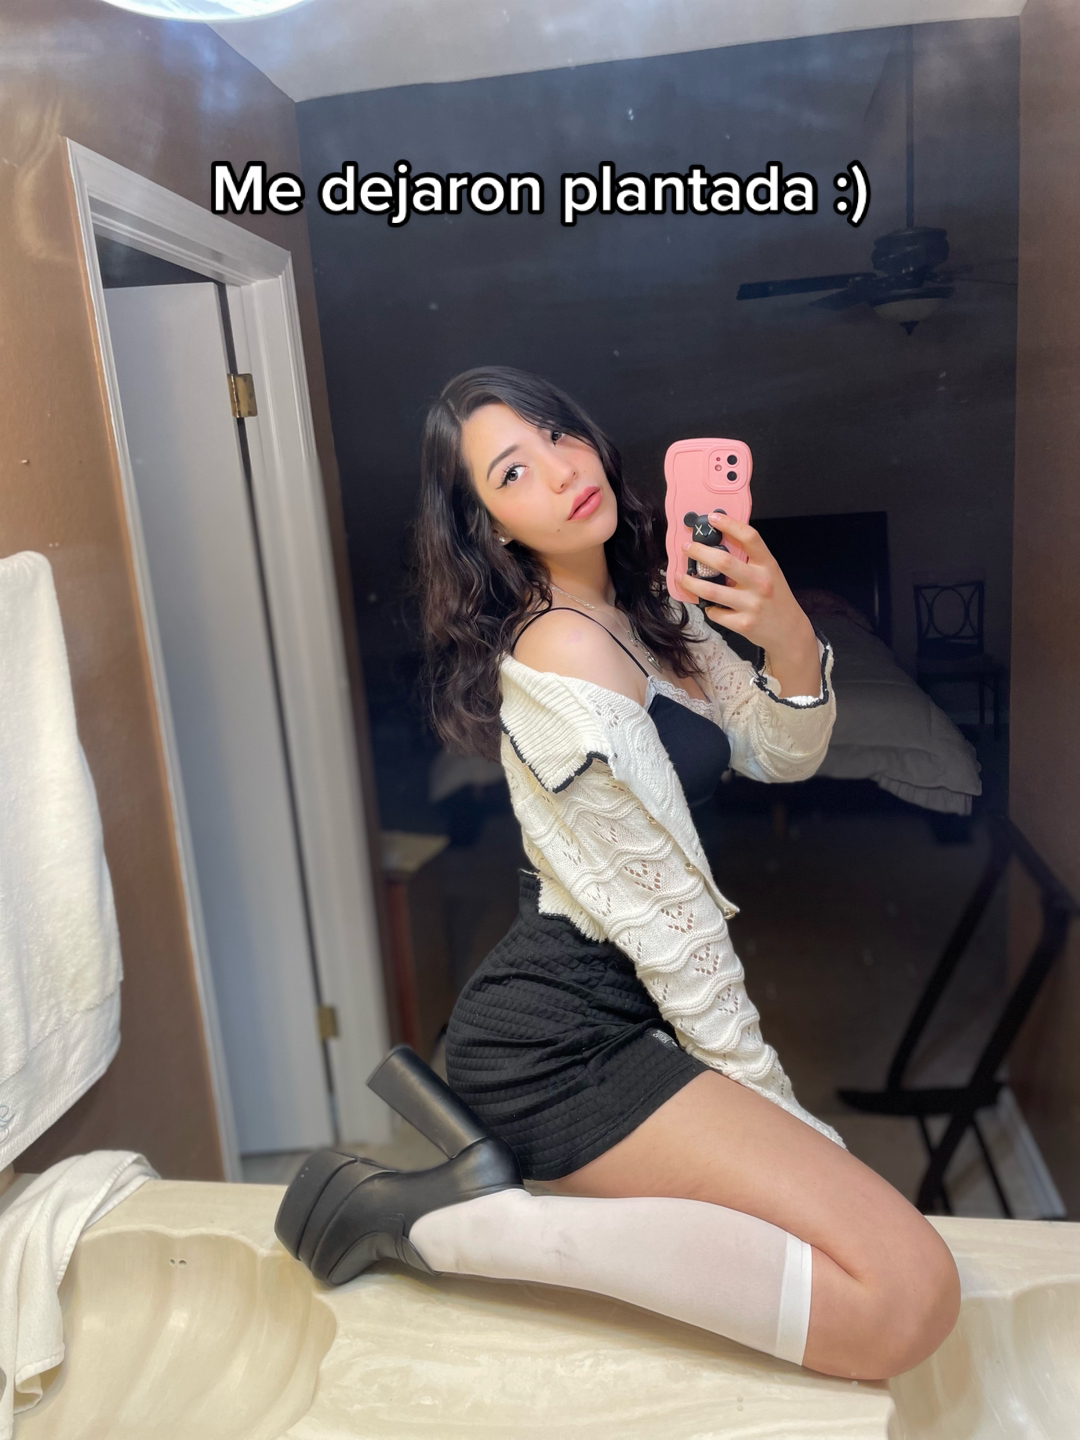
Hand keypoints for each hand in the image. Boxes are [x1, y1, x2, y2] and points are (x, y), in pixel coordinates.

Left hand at [682, 511, 820, 696]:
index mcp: (768, 565)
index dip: (730, 524)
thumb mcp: (770, 573)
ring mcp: (751, 605)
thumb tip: (720, 542)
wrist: (789, 631)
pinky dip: (707, 607)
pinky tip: (706, 604)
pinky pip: (714, 613)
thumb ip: (751, 560)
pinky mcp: (742, 624)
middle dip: (699, 552)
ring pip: (711, 591)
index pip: (750, 537)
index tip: (712, 518)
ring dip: (691, 582)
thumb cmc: (776, 598)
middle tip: (687, 547)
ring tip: (681, 576)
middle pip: (724, 562)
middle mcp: (760, 583)